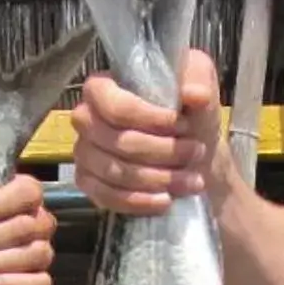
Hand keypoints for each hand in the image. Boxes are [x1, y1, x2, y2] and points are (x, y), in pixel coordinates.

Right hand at [70, 46, 223, 213]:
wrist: (192, 155)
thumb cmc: (190, 115)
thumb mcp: (199, 90)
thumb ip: (199, 83)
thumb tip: (196, 95)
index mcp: (104, 87)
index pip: (114, 105)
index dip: (148, 118)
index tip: (183, 125)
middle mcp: (85, 118)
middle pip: (118, 142)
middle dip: (163, 151)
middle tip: (196, 152)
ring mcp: (84, 152)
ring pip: (115, 172)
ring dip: (158, 178)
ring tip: (191, 180)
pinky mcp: (88, 182)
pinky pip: (106, 196)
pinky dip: (139, 201)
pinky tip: (165, 200)